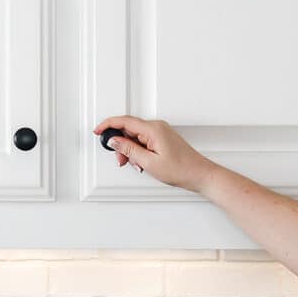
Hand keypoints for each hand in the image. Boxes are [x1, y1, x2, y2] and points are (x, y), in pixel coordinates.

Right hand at [93, 115, 217, 192]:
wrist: (200, 174)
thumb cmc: (181, 169)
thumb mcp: (148, 162)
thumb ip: (128, 149)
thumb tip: (114, 140)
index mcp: (152, 129)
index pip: (124, 121)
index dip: (108, 125)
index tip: (97, 131)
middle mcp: (156, 127)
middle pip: (128, 129)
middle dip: (120, 145)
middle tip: (121, 160)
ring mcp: (160, 132)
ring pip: (135, 137)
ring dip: (130, 151)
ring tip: (135, 165)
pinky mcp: (162, 138)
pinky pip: (143, 140)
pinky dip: (138, 151)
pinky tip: (141, 163)